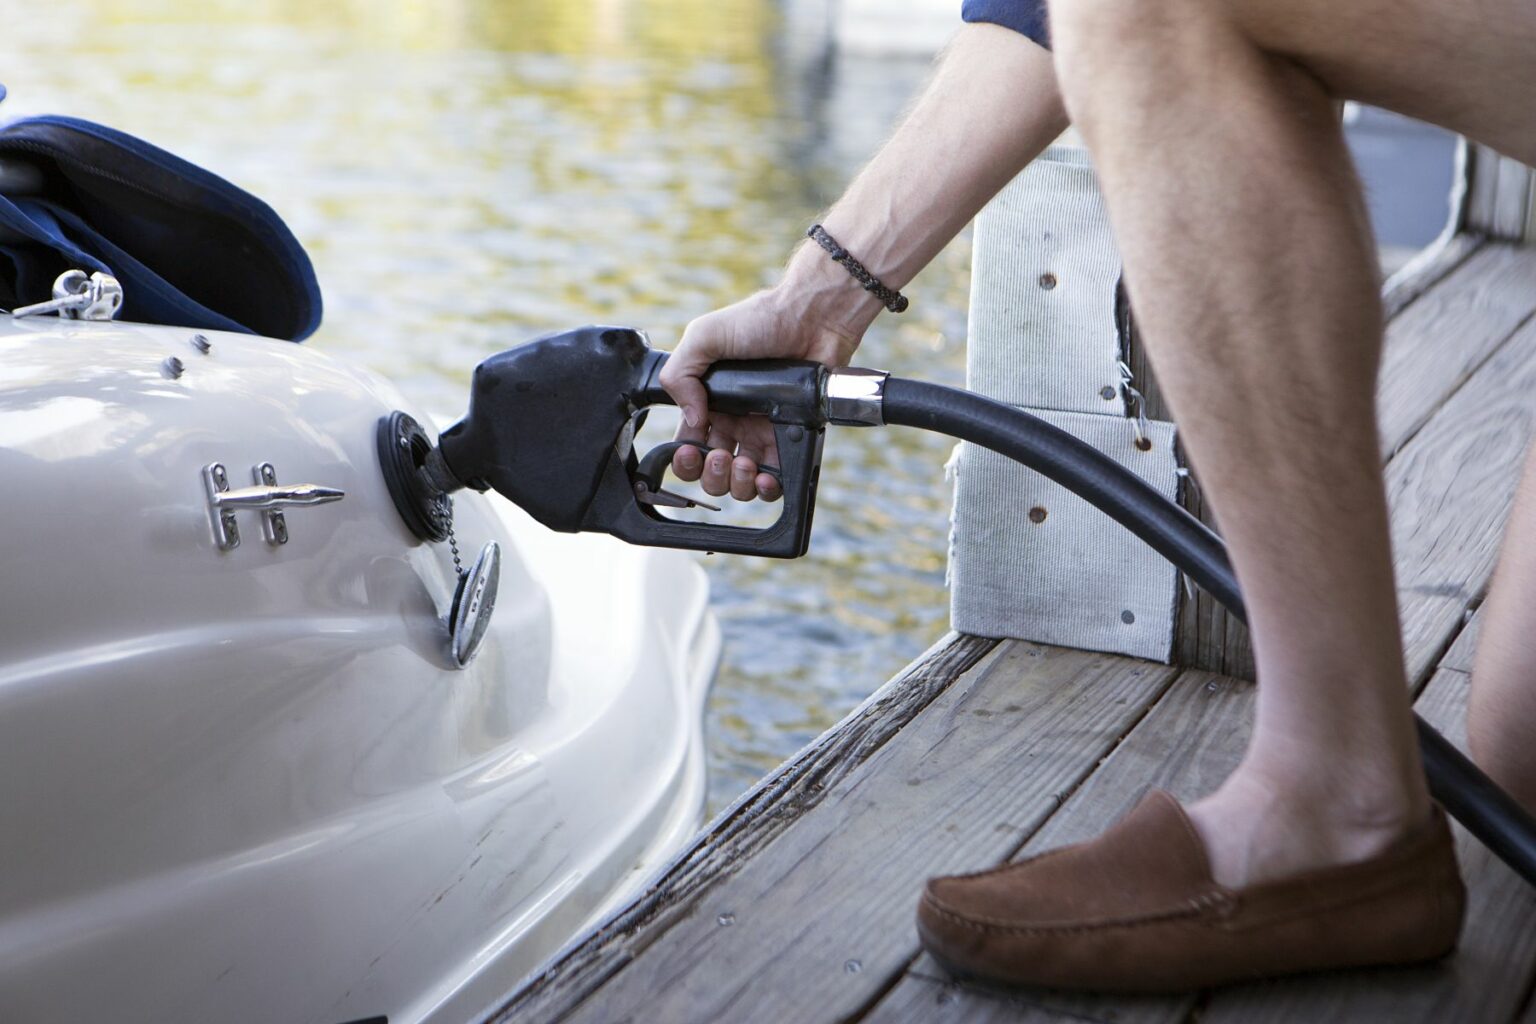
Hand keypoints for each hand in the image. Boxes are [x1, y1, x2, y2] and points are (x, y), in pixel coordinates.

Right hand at [659, 285, 865, 501]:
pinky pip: (778, 479)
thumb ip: (680, 374)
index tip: (690, 452)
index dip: (685, 458)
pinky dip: (768, 489)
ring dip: (737, 484)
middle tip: (722, 456)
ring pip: (742, 481)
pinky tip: (766, 477)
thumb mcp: (704, 336)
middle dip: (711, 475)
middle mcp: (736, 421)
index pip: (689, 443)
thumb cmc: (762, 320)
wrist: (813, 317)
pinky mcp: (793, 438)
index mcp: (711, 401)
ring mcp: (765, 432)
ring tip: (745, 466)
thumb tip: (690, 419)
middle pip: (712, 470)